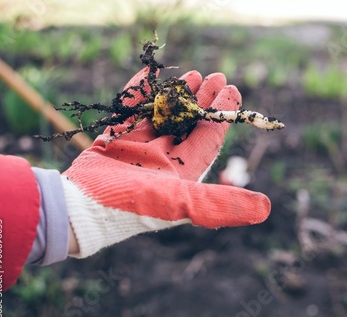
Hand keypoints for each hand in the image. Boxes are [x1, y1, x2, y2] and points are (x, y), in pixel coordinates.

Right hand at [62, 68, 270, 257]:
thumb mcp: (182, 204)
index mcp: (183, 174)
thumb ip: (221, 204)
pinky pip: (130, 113)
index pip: (208, 138)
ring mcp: (138, 151)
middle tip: (215, 76)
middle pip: (189, 125)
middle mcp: (164, 162)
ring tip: (191, 75)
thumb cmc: (132, 207)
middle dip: (203, 100)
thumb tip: (266, 209)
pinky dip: (140, 95)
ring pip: (163, 116)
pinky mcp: (114, 143)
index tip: (232, 89)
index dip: (221, 114)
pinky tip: (150, 77)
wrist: (80, 210)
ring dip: (177, 96)